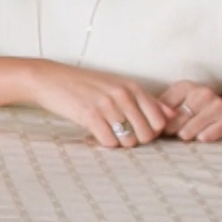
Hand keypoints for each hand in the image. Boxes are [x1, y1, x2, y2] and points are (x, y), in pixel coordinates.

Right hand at [24, 60, 169, 147]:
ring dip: (119, 143)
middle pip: (146, 135)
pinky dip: (103, 143)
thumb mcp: (117, 85)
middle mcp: (123, 95)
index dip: (152, 132)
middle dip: (136, 141)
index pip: (160, 121)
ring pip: (128, 141)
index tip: (137, 131)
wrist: (49, 79)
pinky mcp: (89, 116)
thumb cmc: (84, 84)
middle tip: (120, 135)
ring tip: (107, 134)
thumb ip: (146, 100)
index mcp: (132, 87)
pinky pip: (109, 142)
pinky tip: (95, 134)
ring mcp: (107, 105)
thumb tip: (173, 115)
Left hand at [159, 81, 221, 141]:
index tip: (161, 127)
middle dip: (171, 131)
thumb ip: (161, 109)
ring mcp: (217, 105)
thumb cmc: (196, 109)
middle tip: (173, 134)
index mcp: (185, 86)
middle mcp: (202, 92)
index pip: (163, 108)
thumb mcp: (178, 103)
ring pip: (187, 131)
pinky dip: (200, 139)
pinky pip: (205, 136)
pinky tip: (200, 137)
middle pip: (174, 121)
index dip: (159, 121)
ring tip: (185, 135)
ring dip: (185, 136)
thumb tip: (146, 122)